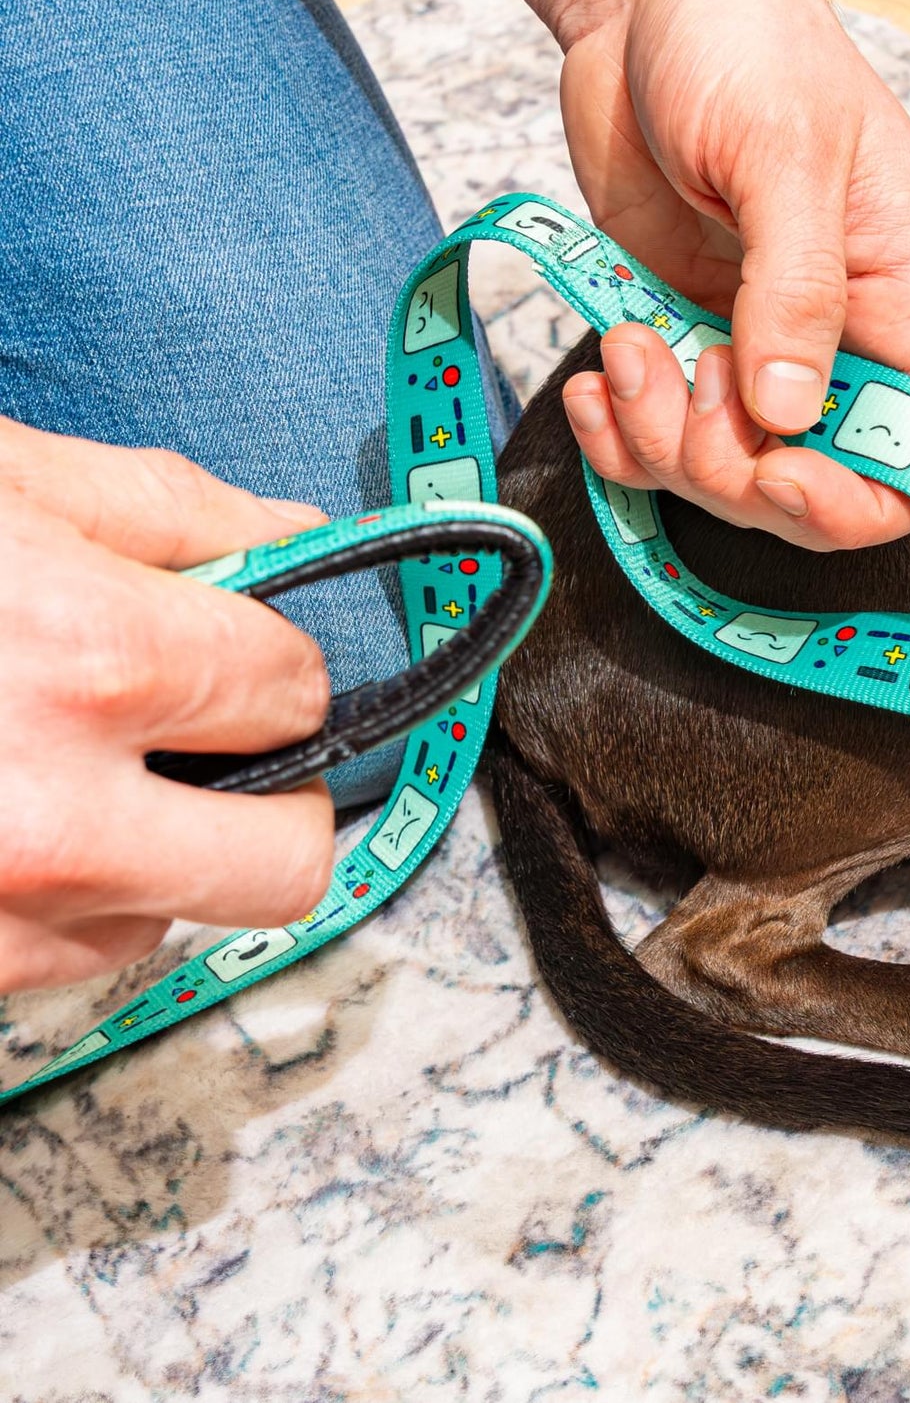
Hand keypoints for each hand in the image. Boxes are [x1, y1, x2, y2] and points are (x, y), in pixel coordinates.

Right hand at [0, 418, 333, 992]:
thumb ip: (167, 509)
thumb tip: (302, 537)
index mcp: (87, 660)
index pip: (295, 693)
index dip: (269, 665)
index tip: (225, 653)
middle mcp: (54, 820)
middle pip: (286, 864)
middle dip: (271, 801)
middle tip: (204, 749)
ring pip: (171, 920)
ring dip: (150, 855)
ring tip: (47, 772)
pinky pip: (66, 960)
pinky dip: (58, 901)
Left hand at [443, 0, 909, 550]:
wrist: (645, 0)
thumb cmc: (752, 45)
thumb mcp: (788, 157)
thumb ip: (797, 290)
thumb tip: (790, 411)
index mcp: (906, 308)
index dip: (857, 496)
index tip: (780, 470)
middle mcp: (838, 346)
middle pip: (808, 484)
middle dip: (731, 467)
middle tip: (682, 381)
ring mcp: (753, 353)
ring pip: (721, 473)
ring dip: (659, 441)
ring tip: (629, 349)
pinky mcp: (681, 343)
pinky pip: (653, 436)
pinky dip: (616, 432)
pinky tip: (597, 377)